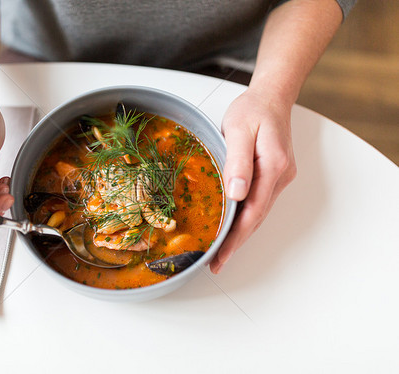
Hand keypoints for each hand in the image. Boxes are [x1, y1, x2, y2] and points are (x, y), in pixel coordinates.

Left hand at [210, 88, 296, 273]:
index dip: (236, 237)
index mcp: (273, 167)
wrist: (271, 97)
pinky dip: (245, 218)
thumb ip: (238, 162)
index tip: (222, 255)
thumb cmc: (253, 110)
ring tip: (221, 252)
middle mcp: (280, 176)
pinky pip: (258, 202)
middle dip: (236, 242)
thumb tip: (237, 194)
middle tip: (217, 263)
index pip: (252, 211)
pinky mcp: (274, 175)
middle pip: (256, 218)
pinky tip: (232, 227)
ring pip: (258, 212)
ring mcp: (279, 177)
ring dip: (240, 233)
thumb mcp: (239, 130)